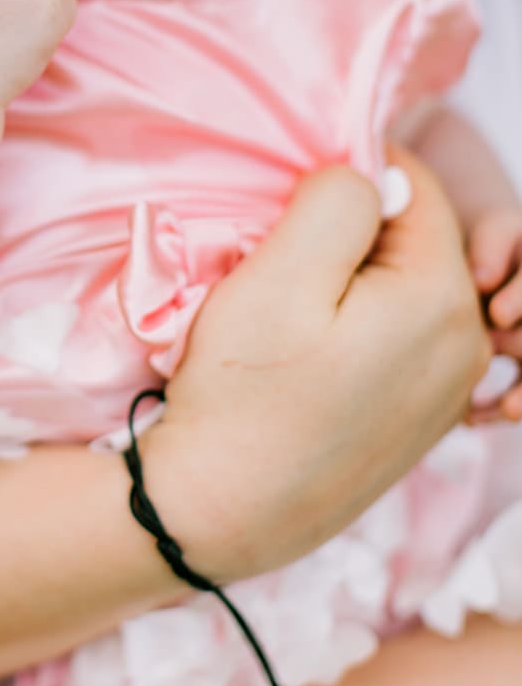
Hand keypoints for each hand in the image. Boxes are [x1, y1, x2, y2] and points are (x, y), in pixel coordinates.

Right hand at [140, 149, 490, 582]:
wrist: (220, 513)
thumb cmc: (244, 393)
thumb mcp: (280, 274)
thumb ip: (338, 200)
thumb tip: (366, 172)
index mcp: (443, 301)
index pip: (416, 189)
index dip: (350, 176)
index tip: (288, 202)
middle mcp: (465, 347)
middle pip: (416, 240)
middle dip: (351, 231)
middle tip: (278, 259)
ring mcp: (446, 392)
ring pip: (403, 288)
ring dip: (349, 279)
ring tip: (286, 310)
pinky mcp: (416, 421)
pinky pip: (395, 338)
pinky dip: (353, 325)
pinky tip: (304, 355)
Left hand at [468, 206, 521, 419]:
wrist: (486, 264)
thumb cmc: (491, 243)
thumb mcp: (496, 230)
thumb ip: (493, 246)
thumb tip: (483, 280)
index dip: (521, 299)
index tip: (497, 314)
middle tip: (498, 352)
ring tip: (510, 409)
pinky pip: (520, 398)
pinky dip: (501, 409)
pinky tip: (472, 418)